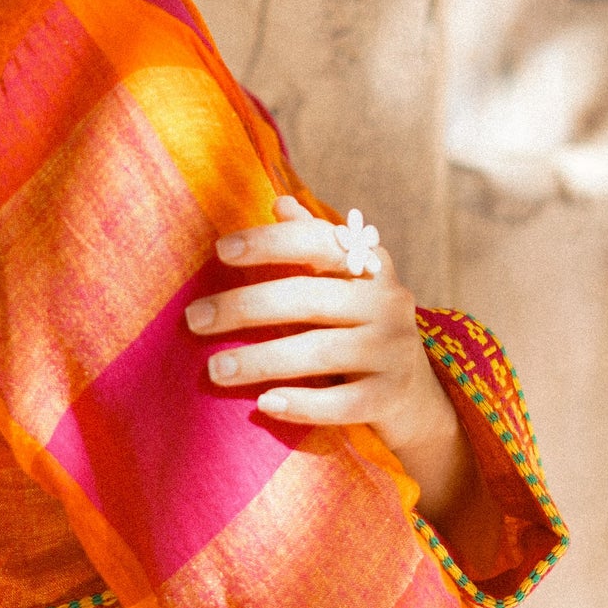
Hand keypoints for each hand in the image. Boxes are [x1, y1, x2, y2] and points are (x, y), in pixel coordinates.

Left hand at [184, 195, 478, 528]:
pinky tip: (264, 403)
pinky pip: (341, 403)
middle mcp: (386, 302)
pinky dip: (302, 404)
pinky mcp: (388, 398)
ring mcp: (391, 351)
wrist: (412, 391)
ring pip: (321, 353)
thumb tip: (280, 203)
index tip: (220, 250)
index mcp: (369, 264)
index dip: (269, 243)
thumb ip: (312, 242)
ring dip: (261, 360)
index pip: (318, 242)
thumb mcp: (343, 280)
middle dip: (245, 307)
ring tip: (214, 370)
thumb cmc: (359, 323)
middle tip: (194, 319)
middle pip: (308, 299)